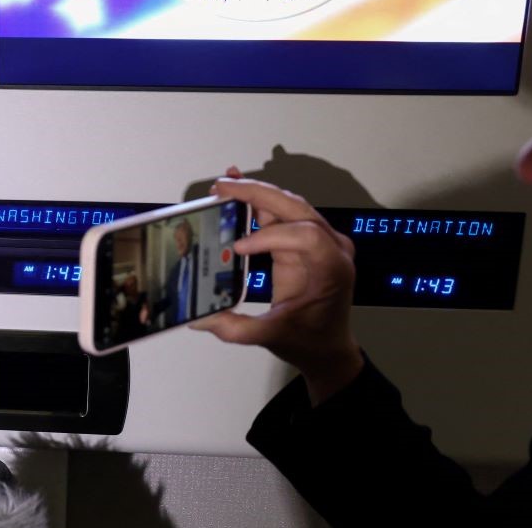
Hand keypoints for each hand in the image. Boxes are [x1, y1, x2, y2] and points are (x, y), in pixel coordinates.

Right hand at [192, 170, 363, 404]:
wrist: (327, 346)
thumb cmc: (310, 339)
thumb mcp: (272, 336)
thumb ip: (235, 328)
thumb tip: (199, 318)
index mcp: (331, 268)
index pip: (306, 235)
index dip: (271, 235)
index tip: (239, 248)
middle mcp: (331, 248)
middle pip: (296, 207)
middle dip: (257, 194)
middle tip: (222, 188)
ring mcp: (320, 241)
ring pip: (289, 204)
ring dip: (256, 193)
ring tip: (224, 186)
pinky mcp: (304, 241)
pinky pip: (283, 214)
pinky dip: (259, 201)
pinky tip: (238, 189)